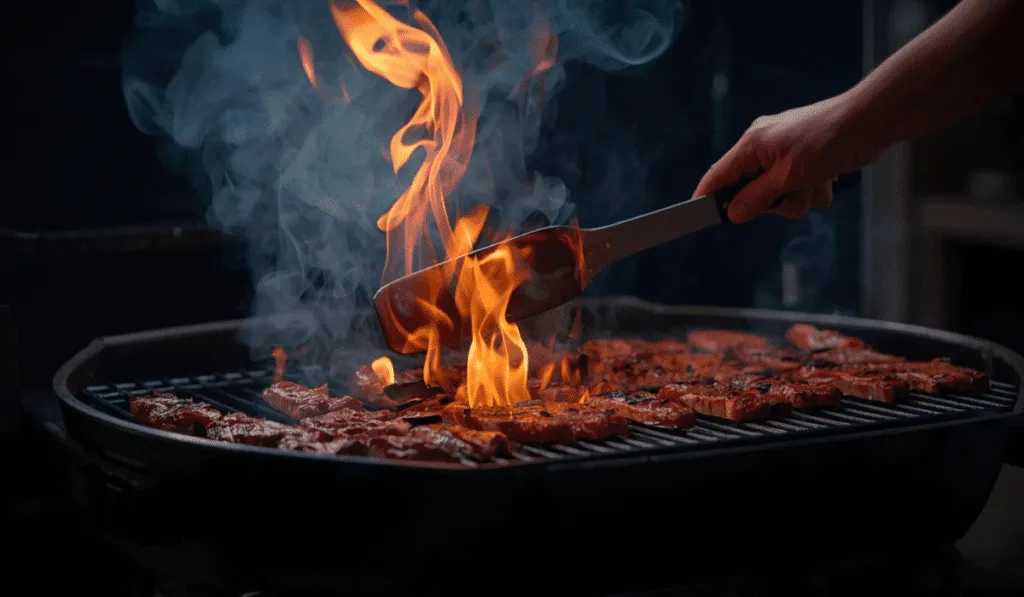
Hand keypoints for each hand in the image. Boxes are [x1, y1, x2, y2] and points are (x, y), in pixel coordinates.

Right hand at [694, 94, 877, 222]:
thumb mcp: (787, 177)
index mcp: (753, 144)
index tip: (698, 216)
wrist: (869, 123)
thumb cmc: (826, 140)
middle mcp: (766, 148)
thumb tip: (734, 214)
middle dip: (774, 200)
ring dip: (799, 198)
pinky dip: (813, 190)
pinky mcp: (806, 162)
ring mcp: (787, 155)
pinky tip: (827, 179)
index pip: (719, 174)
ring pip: (780, 196)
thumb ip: (757, 198)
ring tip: (815, 182)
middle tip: (790, 194)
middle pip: (752, 191)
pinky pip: (800, 190)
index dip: (708, 196)